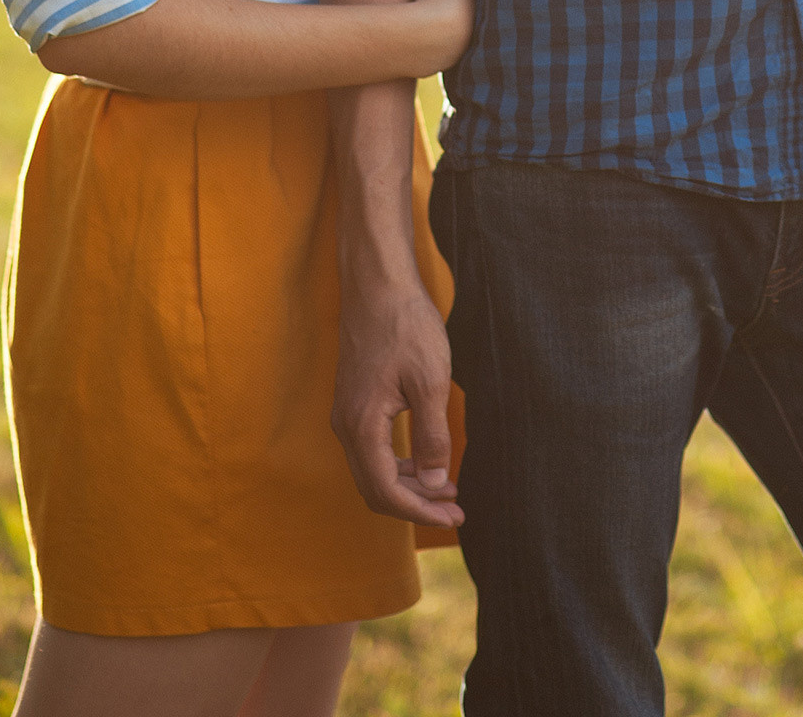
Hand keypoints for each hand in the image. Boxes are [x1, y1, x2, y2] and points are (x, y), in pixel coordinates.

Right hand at [332, 272, 462, 529]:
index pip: (386, 491)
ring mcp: (347, 413)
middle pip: (375, 488)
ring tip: (447, 490)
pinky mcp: (354, 401)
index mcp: (362, 425)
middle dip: (416, 505)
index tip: (454, 518)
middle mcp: (346, 425)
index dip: (420, 511)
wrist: (378, 284)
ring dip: (409, 485)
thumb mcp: (430, 381)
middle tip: (456, 510)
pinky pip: (372, 449)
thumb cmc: (406, 326)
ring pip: (373, 470)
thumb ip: (432, 436)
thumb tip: (435, 485)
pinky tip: (426, 459)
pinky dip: (399, 463)